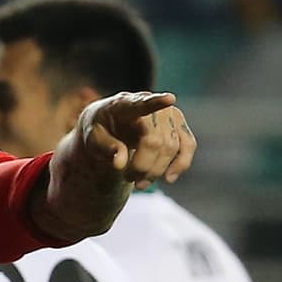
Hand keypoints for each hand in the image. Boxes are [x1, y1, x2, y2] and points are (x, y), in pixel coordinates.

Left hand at [79, 92, 195, 186]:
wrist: (110, 124)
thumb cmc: (100, 130)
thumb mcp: (92, 139)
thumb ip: (105, 148)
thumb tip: (120, 163)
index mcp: (125, 104)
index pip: (140, 103)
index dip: (156, 103)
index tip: (169, 99)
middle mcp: (151, 104)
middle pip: (155, 140)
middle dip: (142, 166)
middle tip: (128, 178)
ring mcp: (167, 113)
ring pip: (171, 147)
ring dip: (156, 171)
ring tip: (139, 182)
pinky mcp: (178, 125)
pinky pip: (188, 145)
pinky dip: (180, 164)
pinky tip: (168, 178)